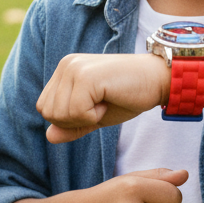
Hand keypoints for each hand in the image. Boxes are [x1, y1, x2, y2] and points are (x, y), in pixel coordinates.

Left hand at [37, 53, 169, 142]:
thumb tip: (49, 136)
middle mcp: (66, 65)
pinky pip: (77, 112)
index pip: (45, 108)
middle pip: (48, 112)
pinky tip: (109, 101)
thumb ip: (72, 125)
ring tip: (105, 101)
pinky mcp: (86, 76)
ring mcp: (75, 68)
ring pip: (59, 114)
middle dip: (74, 120)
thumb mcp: (95, 116)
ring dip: (85, 117)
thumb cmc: (129, 96)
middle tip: (101, 105)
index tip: (94, 107)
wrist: (158, 80)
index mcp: (65, 70)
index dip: (69, 119)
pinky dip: (94, 116)